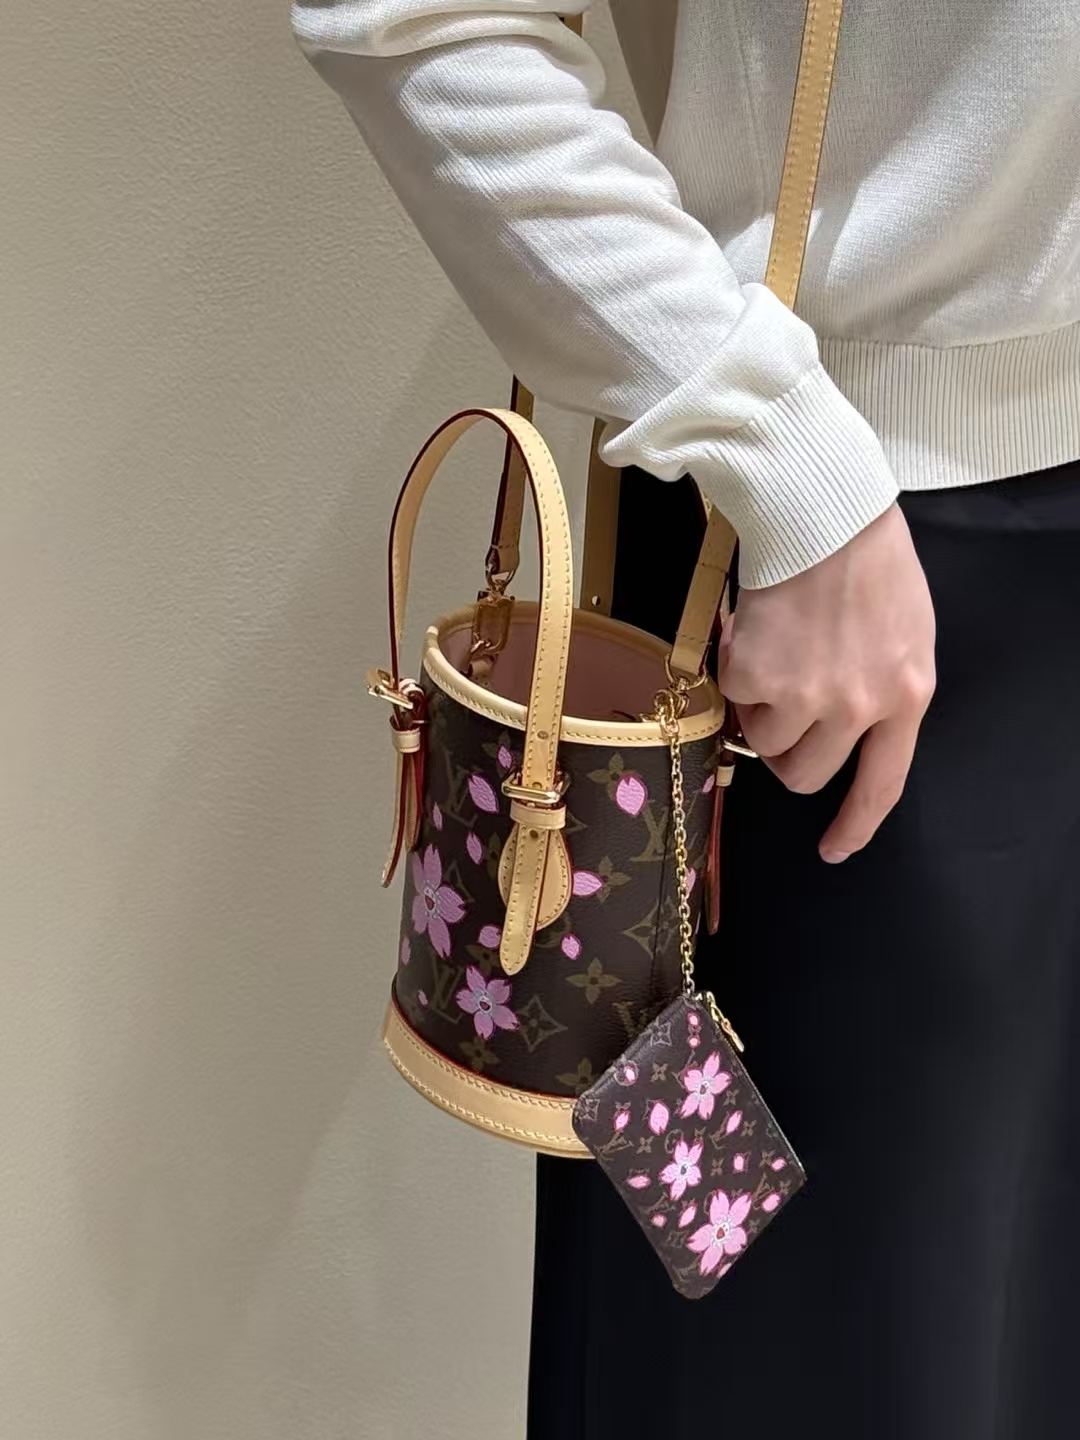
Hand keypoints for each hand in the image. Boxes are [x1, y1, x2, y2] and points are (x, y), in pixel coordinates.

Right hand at [717, 503, 935, 861]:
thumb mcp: (906, 635)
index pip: (882, 785)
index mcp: (906, 697)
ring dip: (760, 708)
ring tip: (773, 653)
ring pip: (763, 740)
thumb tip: (839, 735)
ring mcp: (804, 694)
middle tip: (780, 715)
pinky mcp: (754, 675)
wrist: (820, 510)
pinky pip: (733, 698)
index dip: (854, 825)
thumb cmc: (869, 561)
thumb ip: (883, 692)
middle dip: (786, 753)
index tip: (835, 847)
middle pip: (806, 773)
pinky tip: (755, 630)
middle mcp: (858, 706)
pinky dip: (735, 668)